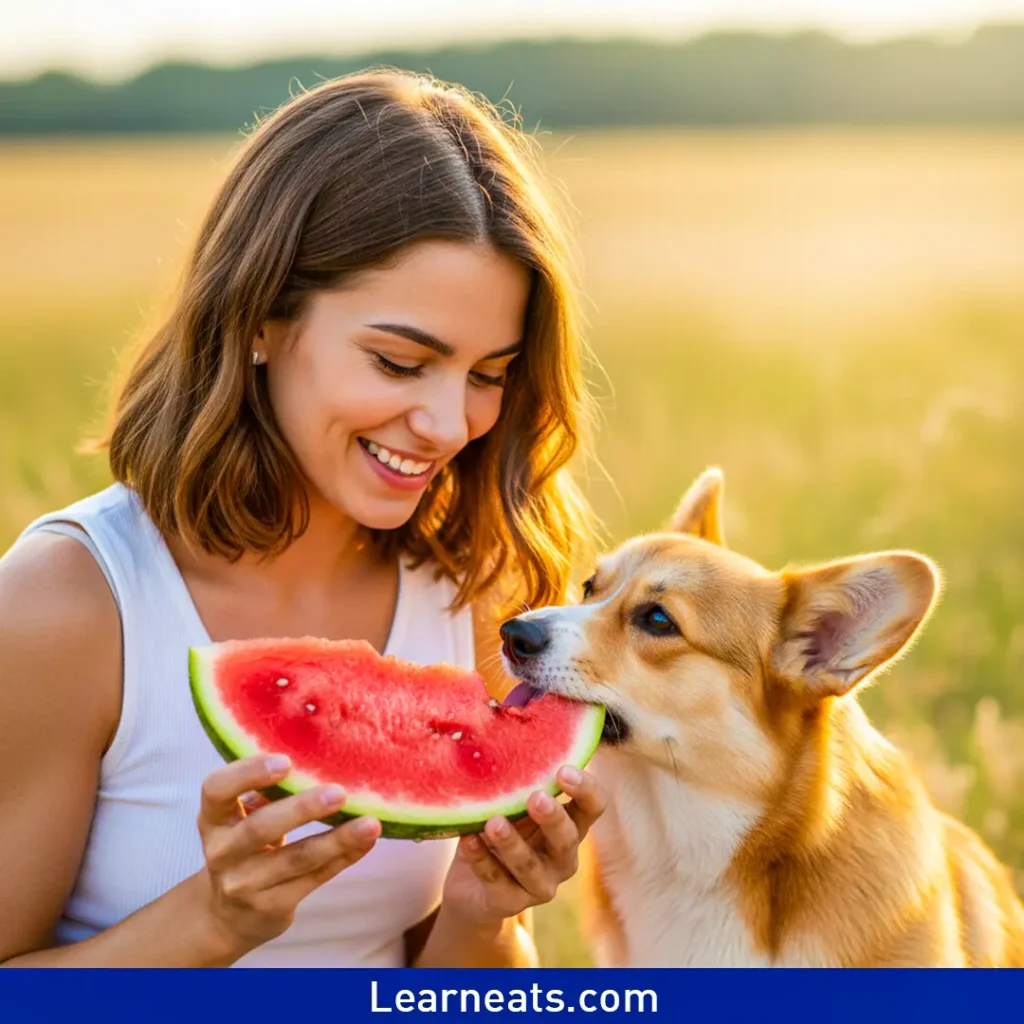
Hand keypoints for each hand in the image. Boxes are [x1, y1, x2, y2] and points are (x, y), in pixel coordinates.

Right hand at [192, 754, 380, 957]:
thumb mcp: (241, 819)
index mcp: (213, 819)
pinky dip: (344, 856)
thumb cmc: (244, 847)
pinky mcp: (272, 907)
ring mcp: (245, 885)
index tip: (286, 762)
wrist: (226, 917)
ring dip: (337, 839)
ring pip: (296, 859)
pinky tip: (366, 840)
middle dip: (301, 810)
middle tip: (338, 793)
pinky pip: (315, 878)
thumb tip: (322, 759)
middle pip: (259, 829)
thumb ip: (268, 794)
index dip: (248, 773)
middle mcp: (222, 853)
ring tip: (370, 824)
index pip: (216, 790)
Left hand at [440, 765, 605, 927]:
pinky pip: (496, 882)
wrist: (472, 887)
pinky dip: (481, 860)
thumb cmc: (502, 831)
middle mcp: (561, 857)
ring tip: (493, 823)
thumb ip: (520, 784)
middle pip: (568, 838)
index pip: (593, 807)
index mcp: (569, 826)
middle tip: (536, 798)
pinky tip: (468, 840)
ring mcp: (539, 884)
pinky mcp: (510, 903)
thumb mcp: (513, 806)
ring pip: (529, 866)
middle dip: (553, 818)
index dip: (586, 790)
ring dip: (512, 843)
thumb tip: (509, 736)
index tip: (563, 771)